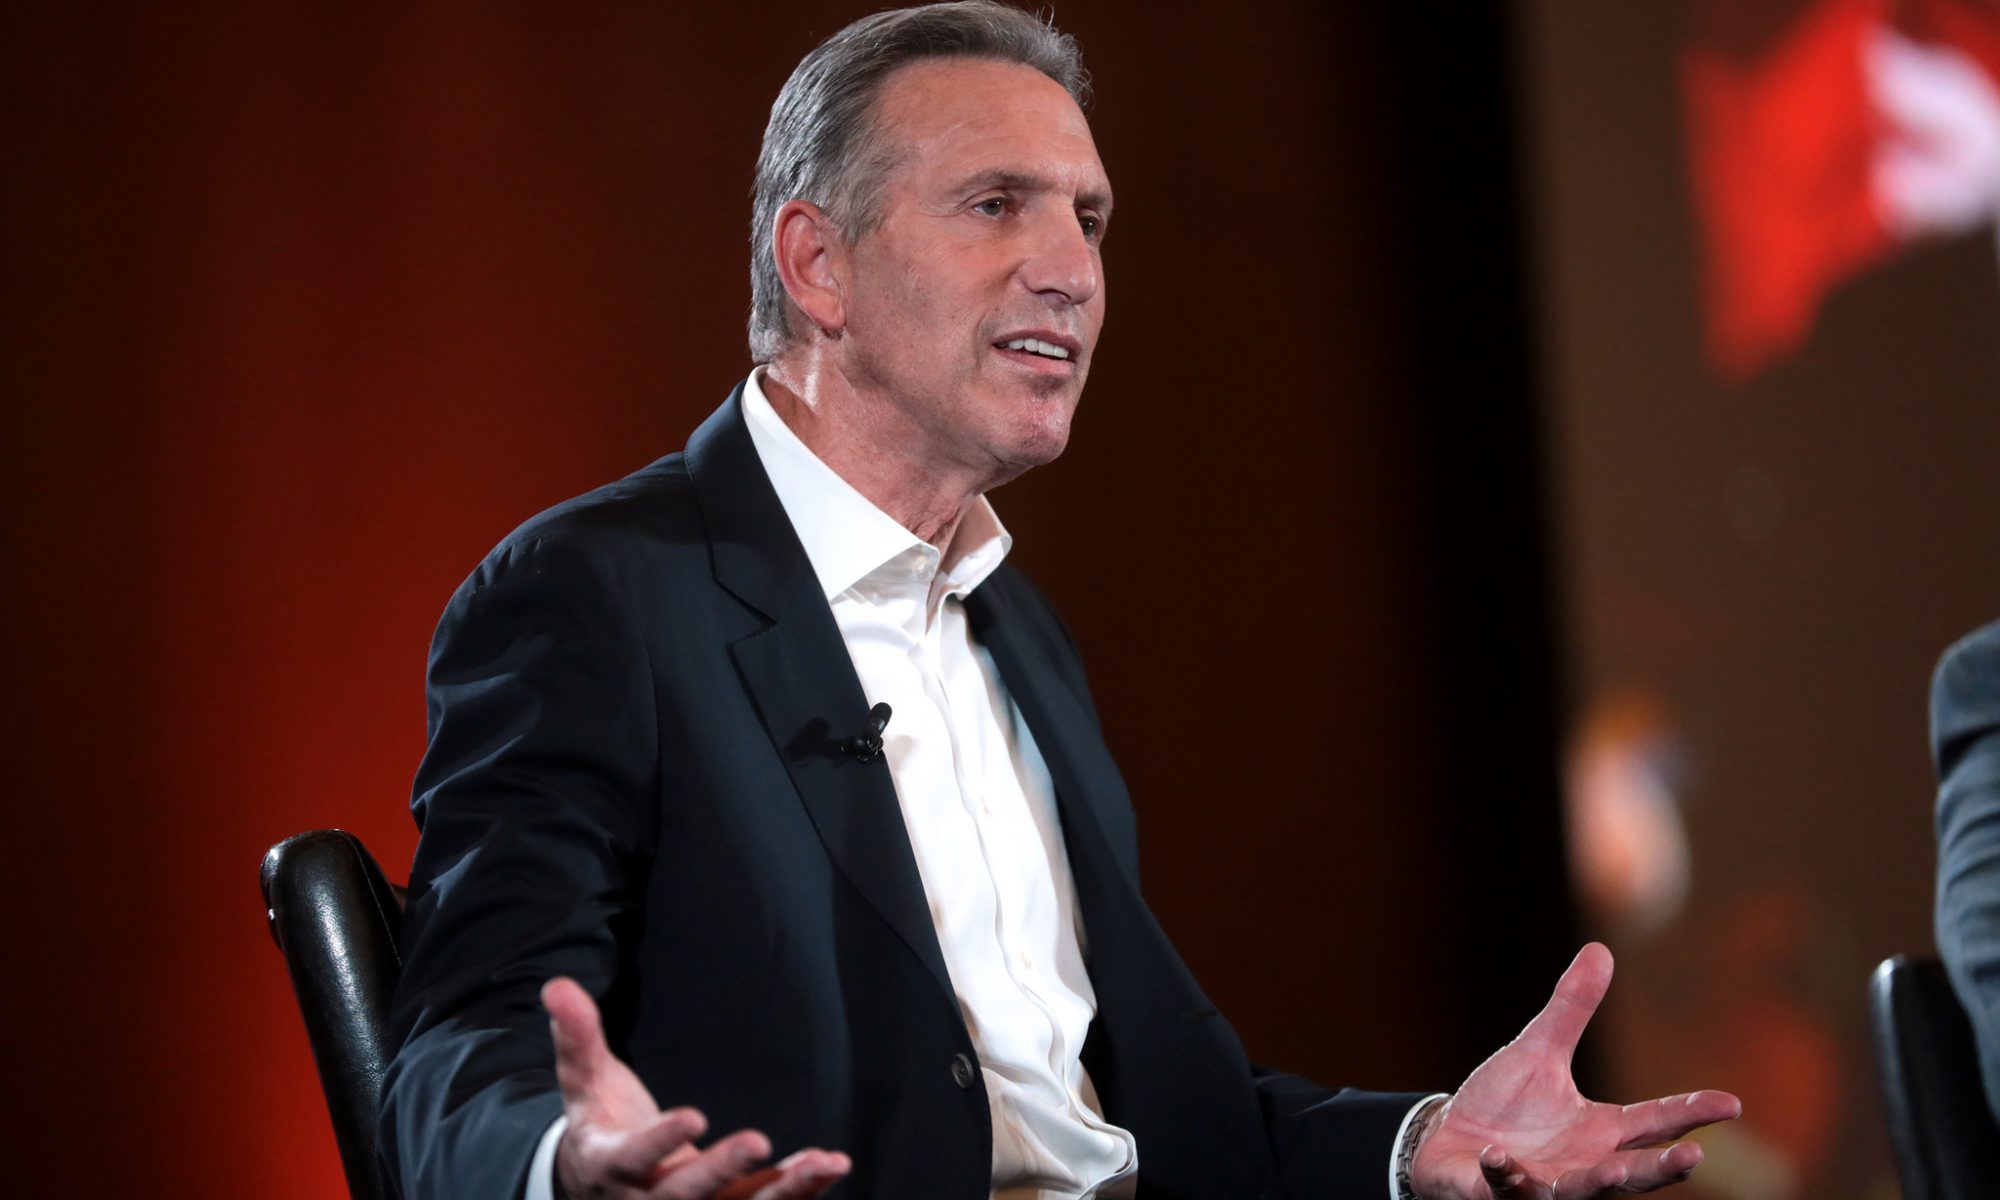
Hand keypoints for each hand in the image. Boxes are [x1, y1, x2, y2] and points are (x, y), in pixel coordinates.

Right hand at [543, 977, 850, 1199]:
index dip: (661, 1141)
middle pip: (685, 1195)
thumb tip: (557, 986)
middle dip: (720, 1171)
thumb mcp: (584, 1083)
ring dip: (780, 1191)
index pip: (633, 1159)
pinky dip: (799, 1191)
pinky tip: (830, 1164)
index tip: (694, 1116)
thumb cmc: (599, 1128)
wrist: (602, 1192)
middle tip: (758, 1140)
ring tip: (818, 1162)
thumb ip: (577, 1038)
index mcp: (610, 1166)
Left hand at [1409, 944, 1740, 1199]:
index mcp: (1599, 1132)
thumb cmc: (1503, 1104)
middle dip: (1660, 1169)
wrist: (1449, 1140)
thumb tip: (1600, 950)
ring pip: (1578, 1192)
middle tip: (1693, 1158)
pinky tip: (1497, 1158)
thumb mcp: (1538, 1051)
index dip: (1690, 1113)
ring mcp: (1542, 1185)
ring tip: (1613, 1169)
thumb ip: (1571, 1010)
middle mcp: (1580, 1165)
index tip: (1731, 1103)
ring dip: (1595, 1183)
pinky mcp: (1498, 1193)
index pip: (1653, 1123)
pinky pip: (1505, 1188)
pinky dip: (1504, 1175)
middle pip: (1630, 1172)